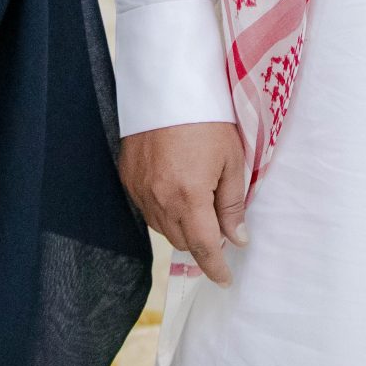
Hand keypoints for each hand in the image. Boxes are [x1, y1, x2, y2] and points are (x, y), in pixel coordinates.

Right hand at [120, 121, 246, 285]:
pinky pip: (146, 208)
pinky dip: (163, 209)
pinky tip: (175, 188)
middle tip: (218, 221)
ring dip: (181, 226)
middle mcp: (159, 199)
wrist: (167, 85)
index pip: (203, 247)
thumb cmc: (207, 118)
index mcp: (189, 197)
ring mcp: (139, 189)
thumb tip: (237, 238)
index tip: (225, 279)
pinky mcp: (128, 176)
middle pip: (182, 241)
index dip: (215, 268)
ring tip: (197, 199)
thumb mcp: (232, 159)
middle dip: (201, 241)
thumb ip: (232, 204)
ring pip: (162, 228)